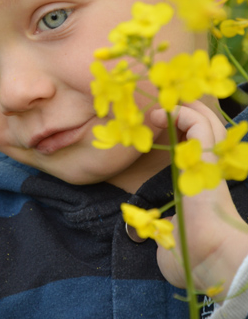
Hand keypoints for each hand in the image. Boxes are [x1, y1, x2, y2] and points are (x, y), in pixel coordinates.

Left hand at [150, 101, 247, 297]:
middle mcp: (208, 170)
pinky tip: (164, 113)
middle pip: (206, 130)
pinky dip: (184, 113)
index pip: (196, 149)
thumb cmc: (192, 254)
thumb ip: (163, 228)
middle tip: (161, 106)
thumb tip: (154, 230)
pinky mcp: (208, 159)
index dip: (181, 132)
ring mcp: (211, 163)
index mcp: (200, 185)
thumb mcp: (171, 236)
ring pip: (207, 122)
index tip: (158, 125)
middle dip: (185, 113)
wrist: (211, 260)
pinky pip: (200, 125)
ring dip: (184, 109)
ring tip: (162, 105)